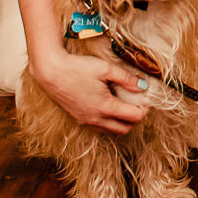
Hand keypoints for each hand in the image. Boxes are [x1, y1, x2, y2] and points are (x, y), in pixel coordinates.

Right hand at [31, 46, 149, 134]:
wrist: (51, 72)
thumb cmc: (78, 68)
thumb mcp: (106, 69)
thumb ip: (127, 79)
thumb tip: (144, 86)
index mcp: (106, 107)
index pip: (135, 117)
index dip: (145, 108)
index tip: (146, 97)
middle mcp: (96, 119)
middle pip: (125, 129)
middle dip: (135, 118)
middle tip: (138, 103)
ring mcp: (86, 121)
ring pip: (111, 130)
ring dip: (122, 122)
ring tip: (124, 104)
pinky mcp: (78, 119)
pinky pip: (99, 128)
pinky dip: (109, 122)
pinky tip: (108, 106)